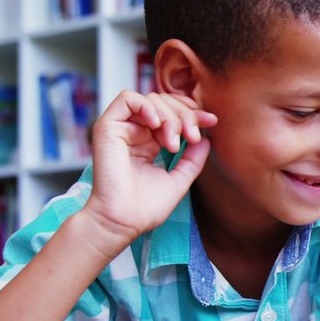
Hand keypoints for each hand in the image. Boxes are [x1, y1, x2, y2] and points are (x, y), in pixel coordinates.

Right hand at [83, 91, 216, 249]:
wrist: (123, 221)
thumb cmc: (146, 207)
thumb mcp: (179, 179)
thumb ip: (192, 159)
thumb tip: (207, 139)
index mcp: (149, 143)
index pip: (173, 114)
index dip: (193, 113)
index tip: (212, 122)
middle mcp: (135, 133)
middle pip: (165, 103)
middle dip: (185, 115)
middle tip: (193, 136)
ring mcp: (121, 129)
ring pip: (150, 99)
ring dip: (170, 115)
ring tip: (174, 142)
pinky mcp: (107, 127)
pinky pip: (127, 99)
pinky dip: (147, 106)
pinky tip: (157, 126)